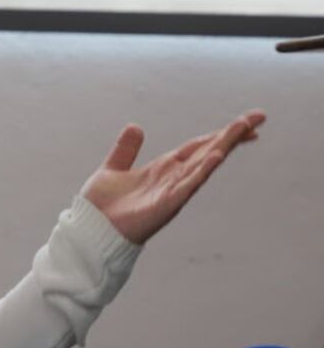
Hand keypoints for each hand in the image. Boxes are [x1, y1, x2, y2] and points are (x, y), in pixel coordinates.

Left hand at [80, 110, 265, 244]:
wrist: (89, 230)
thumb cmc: (101, 206)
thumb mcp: (113, 169)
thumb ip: (125, 150)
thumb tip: (135, 127)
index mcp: (162, 169)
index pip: (197, 147)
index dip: (218, 134)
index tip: (244, 122)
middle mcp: (172, 179)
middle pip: (208, 152)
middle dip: (232, 135)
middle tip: (259, 117)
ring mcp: (171, 192)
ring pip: (203, 165)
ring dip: (223, 146)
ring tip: (243, 128)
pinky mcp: (165, 205)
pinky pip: (187, 186)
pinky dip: (202, 172)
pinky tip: (216, 157)